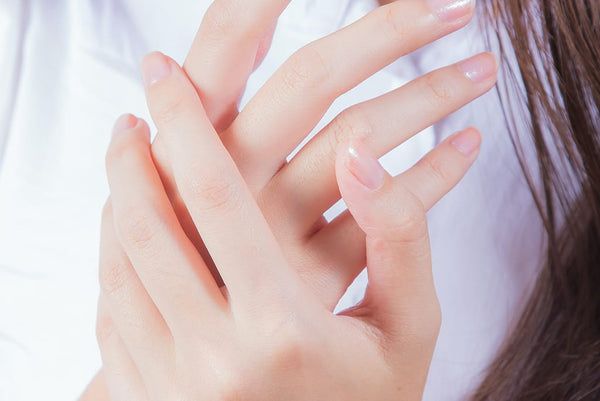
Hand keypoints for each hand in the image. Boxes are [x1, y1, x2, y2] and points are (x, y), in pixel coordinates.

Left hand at [96, 72, 481, 398]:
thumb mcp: (412, 328)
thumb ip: (399, 236)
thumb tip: (362, 155)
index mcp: (280, 330)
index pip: (215, 198)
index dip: (185, 125)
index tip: (163, 76)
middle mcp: (212, 357)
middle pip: (146, 227)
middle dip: (132, 157)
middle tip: (134, 112)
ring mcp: (169, 385)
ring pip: (116, 267)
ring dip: (118, 204)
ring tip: (130, 165)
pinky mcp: (148, 399)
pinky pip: (110, 314)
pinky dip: (113, 260)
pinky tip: (130, 236)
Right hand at [150, 0, 492, 304]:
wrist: (186, 335)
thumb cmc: (184, 240)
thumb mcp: (172, 172)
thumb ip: (200, 117)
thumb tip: (224, 43)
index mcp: (190, 136)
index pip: (228, 38)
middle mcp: (227, 174)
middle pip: (311, 79)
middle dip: (387, 30)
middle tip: (454, 8)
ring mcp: (271, 228)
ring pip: (361, 141)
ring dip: (430, 96)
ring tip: (480, 71)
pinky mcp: (311, 275)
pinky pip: (388, 215)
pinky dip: (437, 173)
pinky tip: (467, 147)